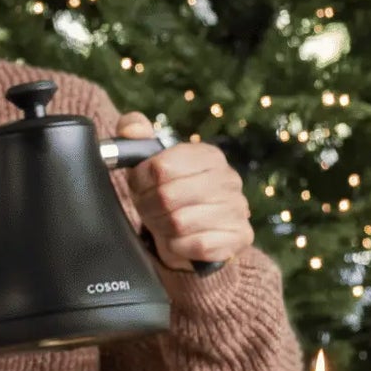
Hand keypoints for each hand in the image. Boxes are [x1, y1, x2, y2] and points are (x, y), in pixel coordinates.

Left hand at [115, 115, 252, 272]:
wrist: (192, 236)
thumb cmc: (167, 195)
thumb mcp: (149, 167)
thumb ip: (137, 140)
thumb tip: (131, 125)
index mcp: (208, 156)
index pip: (160, 167)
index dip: (140, 181)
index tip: (138, 187)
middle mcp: (229, 179)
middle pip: (167, 195)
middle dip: (148, 206)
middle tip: (148, 209)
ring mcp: (238, 208)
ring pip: (179, 221)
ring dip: (161, 227)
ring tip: (163, 223)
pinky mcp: (240, 236)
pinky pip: (196, 244)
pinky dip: (179, 246)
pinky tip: (180, 240)